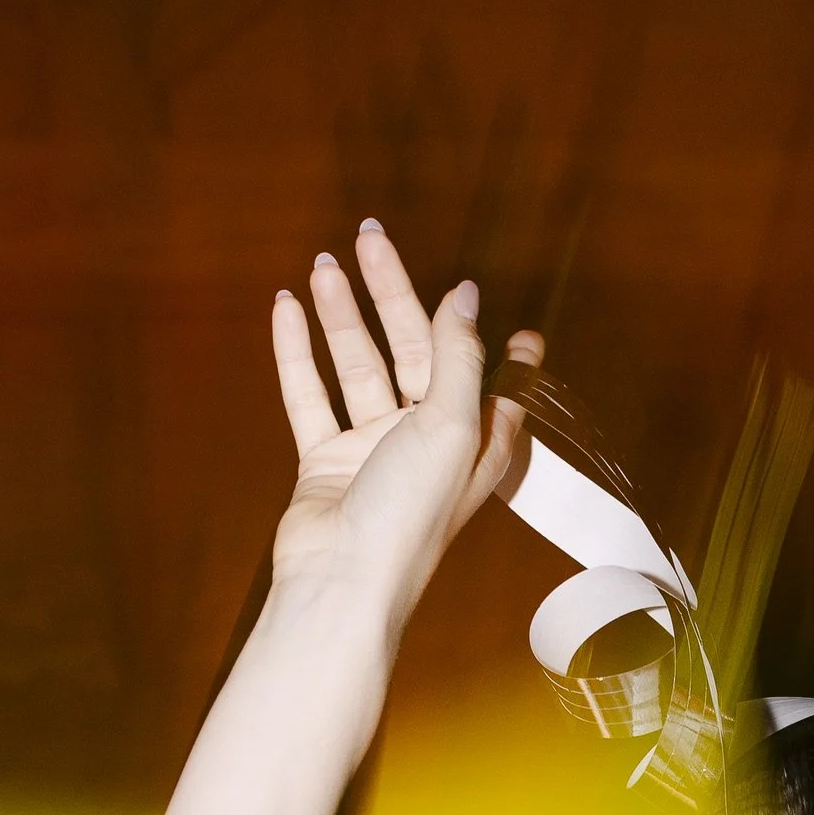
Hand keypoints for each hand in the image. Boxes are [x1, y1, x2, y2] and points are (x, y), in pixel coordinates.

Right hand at [267, 221, 537, 628]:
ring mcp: (373, 451)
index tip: (525, 331)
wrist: (342, 578)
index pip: (498, 389)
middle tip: (370, 236)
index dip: (509, 358)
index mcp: (473, 443)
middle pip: (414, 352)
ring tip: (321, 263)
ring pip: (358, 367)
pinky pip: (310, 396)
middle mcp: (426, 443)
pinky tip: (288, 308)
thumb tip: (467, 296)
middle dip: (392, 294)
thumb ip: (459, 356)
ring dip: (340, 315)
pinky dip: (298, 353)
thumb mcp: (451, 426)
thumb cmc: (408, 513)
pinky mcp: (325, 461)